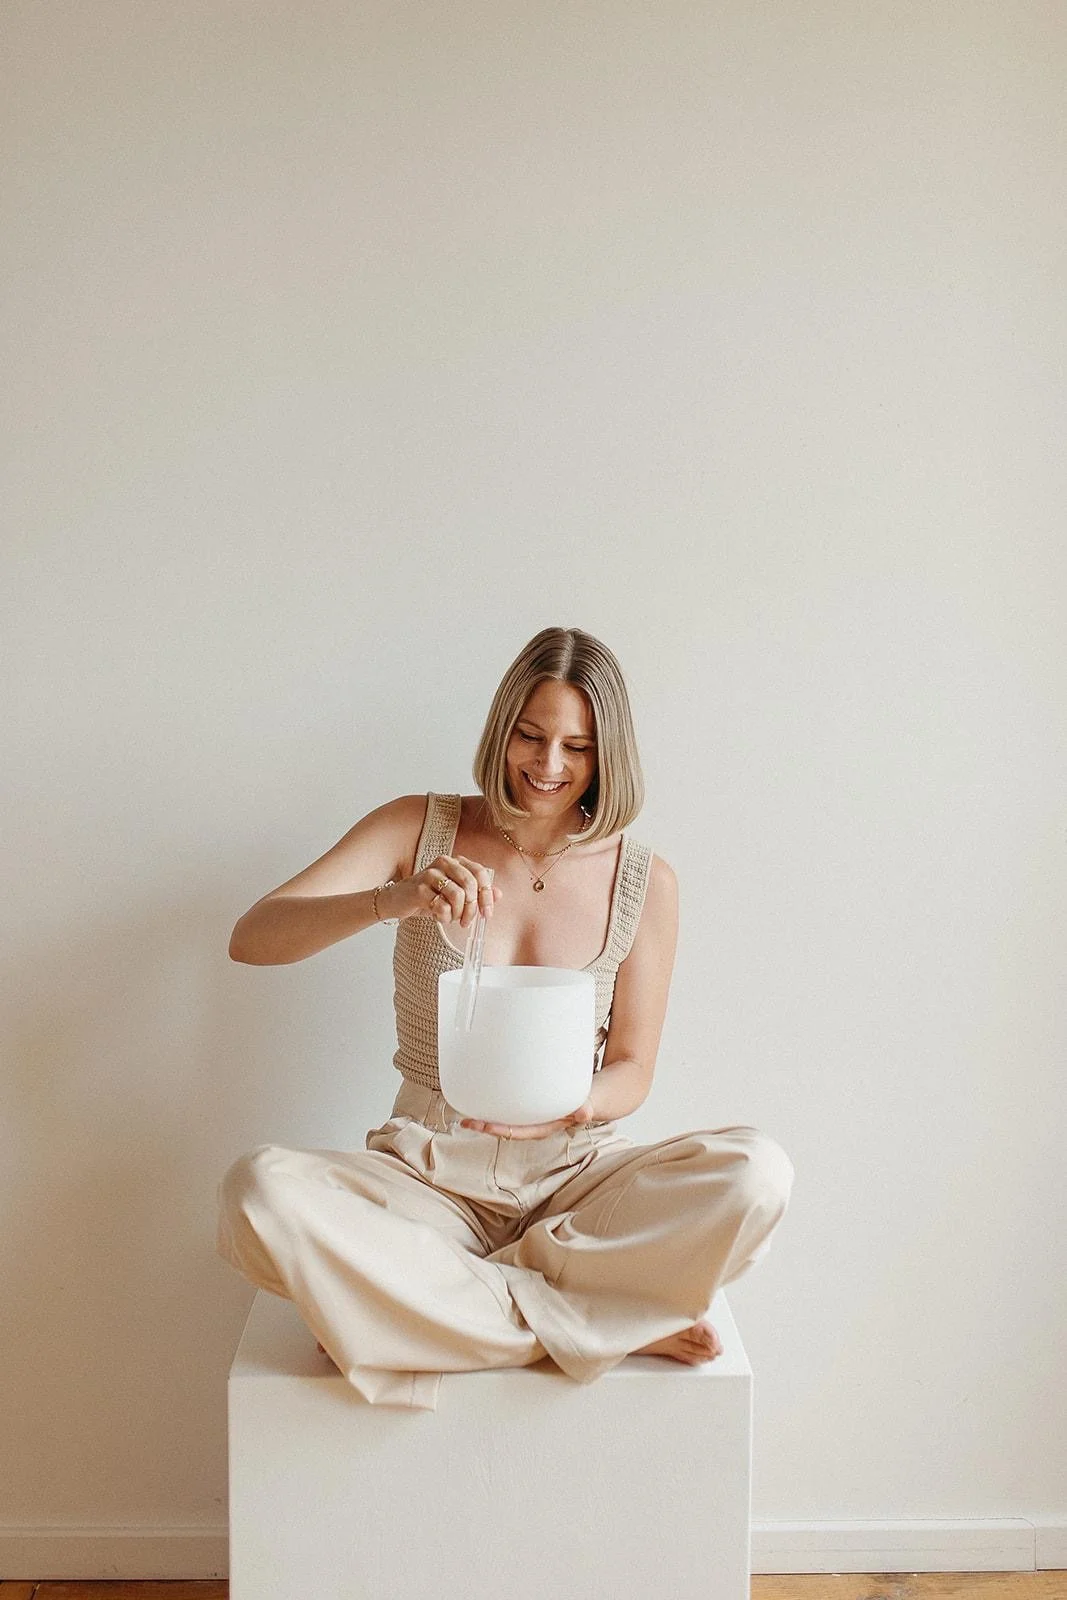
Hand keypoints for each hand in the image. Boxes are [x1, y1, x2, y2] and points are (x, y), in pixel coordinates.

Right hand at [392, 855, 499, 929]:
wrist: (399, 901)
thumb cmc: (430, 897)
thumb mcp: (455, 895)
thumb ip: (477, 893)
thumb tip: (499, 894)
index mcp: (456, 861)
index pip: (480, 873)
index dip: (487, 895)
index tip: (487, 914)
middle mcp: (444, 863)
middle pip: (470, 884)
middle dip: (472, 908)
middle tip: (466, 922)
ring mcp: (430, 873)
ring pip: (457, 895)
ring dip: (457, 914)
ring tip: (451, 918)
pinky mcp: (419, 888)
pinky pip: (441, 906)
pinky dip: (444, 917)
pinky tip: (438, 917)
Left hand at [460, 1098, 594, 1138]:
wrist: (594, 1097)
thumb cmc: (588, 1101)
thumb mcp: (588, 1104)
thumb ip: (585, 1109)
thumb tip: (584, 1112)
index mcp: (545, 1126)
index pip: (518, 1132)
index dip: (499, 1130)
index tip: (483, 1126)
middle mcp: (536, 1123)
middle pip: (506, 1128)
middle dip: (486, 1126)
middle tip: (465, 1121)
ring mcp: (533, 1114)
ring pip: (506, 1118)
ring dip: (488, 1115)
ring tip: (466, 1109)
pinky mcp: (531, 1102)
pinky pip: (511, 1105)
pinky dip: (497, 1101)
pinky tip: (485, 1092)